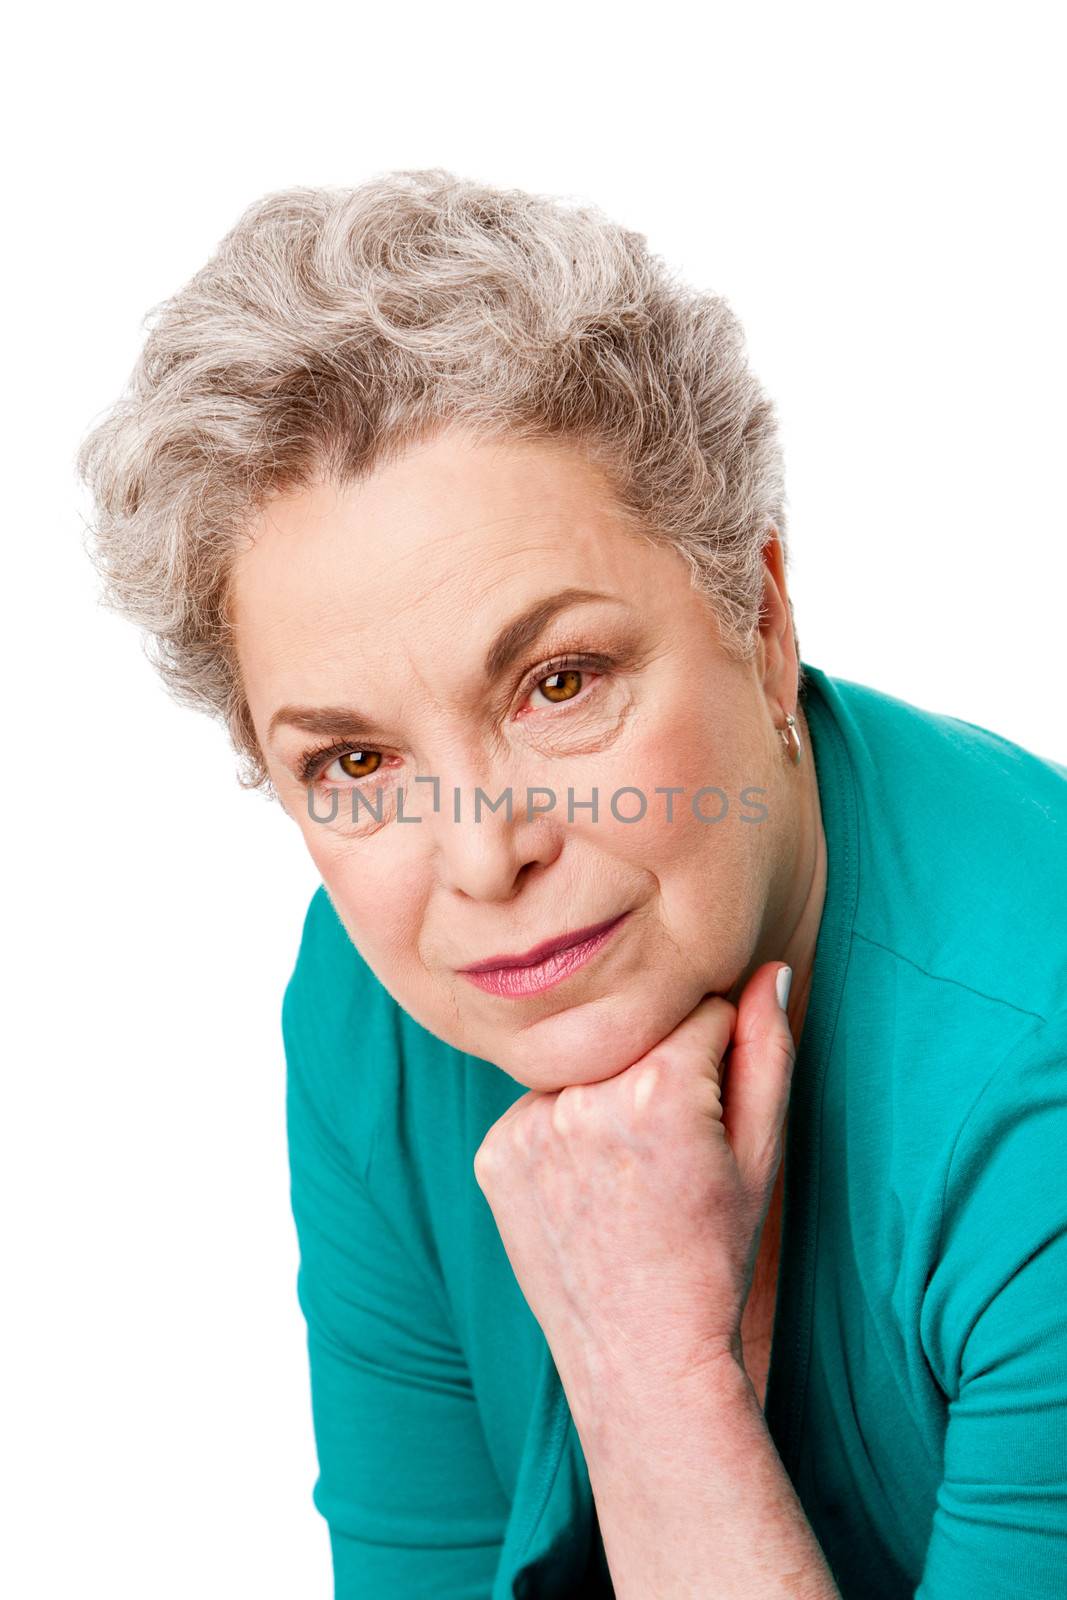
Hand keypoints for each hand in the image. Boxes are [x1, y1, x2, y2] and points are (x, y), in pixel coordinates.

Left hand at [472, 961, 794, 1420]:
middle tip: (670, 1148)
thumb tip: (770, 966)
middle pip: (634, 1032)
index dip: (718, 1057)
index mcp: (657, 1089)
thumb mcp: (762, 1153)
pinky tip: (588, 1186)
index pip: (697, 1010)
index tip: (714, 1116)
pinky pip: (541, 1104)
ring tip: (629, 1171)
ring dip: (608, 1091)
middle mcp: (581, 1097)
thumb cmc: (715, 1255)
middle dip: (660, 1067)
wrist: (642, 1356)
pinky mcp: (494, 1151)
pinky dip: (564, 1128)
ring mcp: (527, 1126)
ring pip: (585, 1063)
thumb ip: (768, 1049)